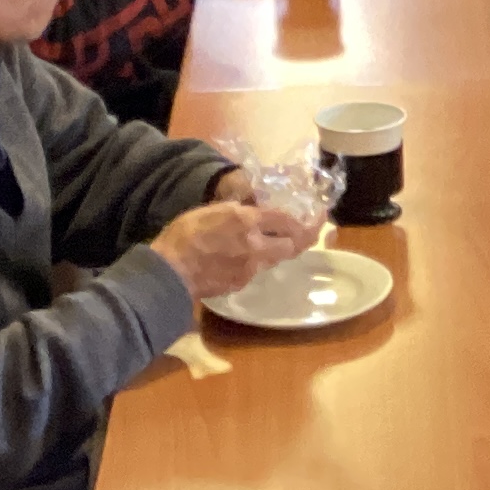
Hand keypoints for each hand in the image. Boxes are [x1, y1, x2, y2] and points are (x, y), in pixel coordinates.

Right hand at [151, 201, 318, 298]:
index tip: (319, 216)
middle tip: (308, 231)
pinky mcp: (242, 282)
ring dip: (281, 249)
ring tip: (279, 240)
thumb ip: (238, 209)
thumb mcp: (212, 210)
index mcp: (247, 221)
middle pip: (293, 245)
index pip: (288, 221)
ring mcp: (250, 267)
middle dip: (303, 238)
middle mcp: (255, 246)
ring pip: (277, 258)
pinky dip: (260, 260)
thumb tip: (254, 206)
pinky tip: (250, 254)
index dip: (308, 220)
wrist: (170, 273)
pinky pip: (259, 269)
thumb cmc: (184, 235)